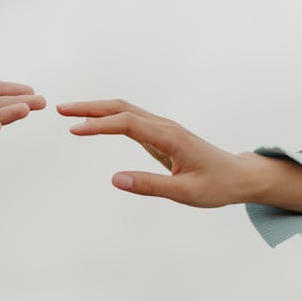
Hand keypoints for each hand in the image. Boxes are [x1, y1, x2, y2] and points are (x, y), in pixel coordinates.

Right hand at [58, 99, 301, 211]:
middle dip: (89, 107)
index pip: (126, 123)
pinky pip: (129, 119)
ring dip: (96, 109)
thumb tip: (114, 179)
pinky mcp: (160, 134)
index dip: (97, 125)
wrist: (241, 176)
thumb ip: (150, 186)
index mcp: (169, 136)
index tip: (73, 130)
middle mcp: (164, 126)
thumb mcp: (186, 193)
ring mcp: (162, 128)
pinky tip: (94, 123)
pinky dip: (107, 116)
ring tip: (68, 114)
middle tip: (60, 110)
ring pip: (124, 110)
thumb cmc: (218, 185)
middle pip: (120, 107)